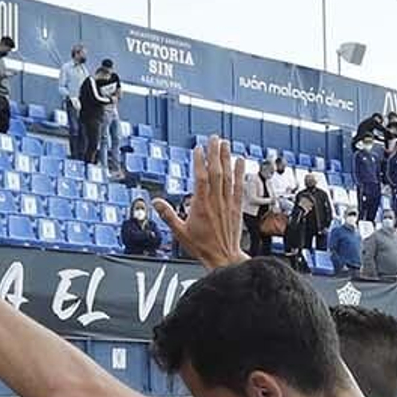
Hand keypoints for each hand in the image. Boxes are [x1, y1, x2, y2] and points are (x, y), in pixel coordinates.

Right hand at [155, 137, 246, 267]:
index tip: (198, 149)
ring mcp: (228, 203)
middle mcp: (216, 202)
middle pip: (216, 172)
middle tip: (214, 138)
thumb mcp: (180, 232)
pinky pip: (239, 186)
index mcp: (201, 206)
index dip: (200, 162)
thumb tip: (156, 202)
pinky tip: (240, 161)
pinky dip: (240, 173)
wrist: (223, 258)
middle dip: (214, 154)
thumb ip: (168, 215)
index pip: (201, 178)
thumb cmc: (202, 246)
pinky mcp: (237, 207)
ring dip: (227, 159)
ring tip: (225, 144)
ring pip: (228, 176)